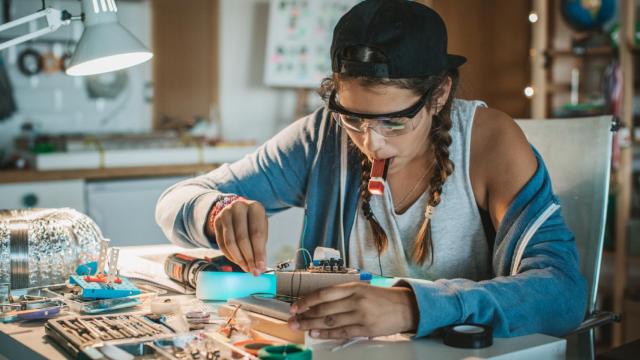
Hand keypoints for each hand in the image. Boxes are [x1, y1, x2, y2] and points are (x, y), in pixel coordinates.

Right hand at [209, 198, 267, 275]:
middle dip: (248, 258)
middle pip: (242, 238)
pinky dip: (230, 256)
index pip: (257, 234)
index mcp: (255, 208)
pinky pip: (222, 244)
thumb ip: (261, 246)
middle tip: (253, 271)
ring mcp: (226, 214)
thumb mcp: (261, 228)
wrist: (238, 210)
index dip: (258, 253)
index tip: (260, 267)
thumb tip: (259, 267)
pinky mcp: (217, 221)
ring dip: (238, 259)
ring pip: (230, 242)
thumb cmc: (253, 222)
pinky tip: (237, 261)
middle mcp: (239, 208)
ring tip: (246, 268)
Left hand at [287, 282, 418, 338]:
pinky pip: (342, 332)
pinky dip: (327, 334)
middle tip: (292, 320)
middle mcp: (356, 300)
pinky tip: (317, 334)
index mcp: (353, 287)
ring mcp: (361, 315)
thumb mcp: (363, 288)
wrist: (405, 307)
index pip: (324, 293)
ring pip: (331, 321)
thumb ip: (343, 294)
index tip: (295, 306)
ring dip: (312, 325)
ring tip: (300, 327)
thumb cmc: (381, 297)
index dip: (307, 301)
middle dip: (305, 315)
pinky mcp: (366, 329)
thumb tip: (319, 303)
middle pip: (324, 308)